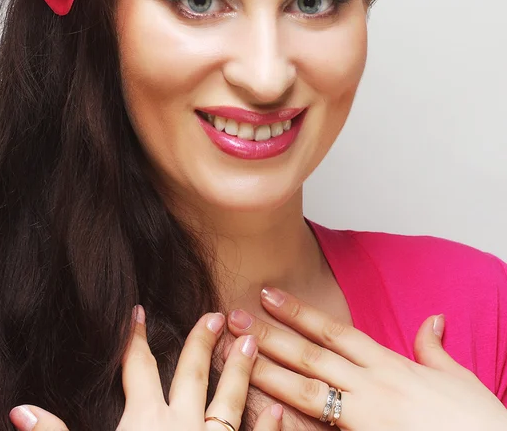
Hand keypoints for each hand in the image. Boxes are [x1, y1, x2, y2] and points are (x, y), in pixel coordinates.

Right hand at [9, 305, 284, 430]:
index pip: (137, 369)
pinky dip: (269, 425)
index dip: (134, 340)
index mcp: (144, 422)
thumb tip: (20, 408)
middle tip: (215, 315)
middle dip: (201, 342)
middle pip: (191, 373)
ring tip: (251, 338)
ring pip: (230, 398)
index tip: (137, 312)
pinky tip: (279, 408)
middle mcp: (181, 426)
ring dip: (241, 368)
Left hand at [226, 287, 506, 430]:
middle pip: (309, 355)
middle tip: (233, 317)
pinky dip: (289, 421)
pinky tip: (263, 411)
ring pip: (305, 391)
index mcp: (389, 365)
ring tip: (235, 355)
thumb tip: (433, 319)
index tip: (267, 294)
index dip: (298, 311)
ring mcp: (366, 419)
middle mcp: (371, 387)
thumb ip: (433, 349)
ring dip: (266, 372)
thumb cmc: (478, 423)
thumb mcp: (457, 378)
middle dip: (269, 335)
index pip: (333, 330)